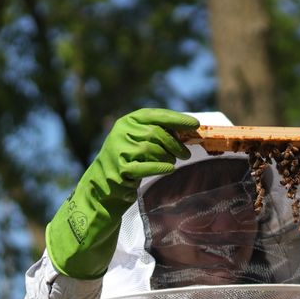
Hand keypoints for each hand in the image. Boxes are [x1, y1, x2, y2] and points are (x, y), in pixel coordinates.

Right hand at [46, 108, 199, 278]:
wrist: (104, 183)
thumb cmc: (130, 160)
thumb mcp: (140, 141)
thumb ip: (158, 133)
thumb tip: (189, 130)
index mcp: (127, 121)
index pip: (155, 115)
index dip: (176, 119)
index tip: (195, 124)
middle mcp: (121, 132)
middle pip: (156, 133)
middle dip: (175, 144)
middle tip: (186, 154)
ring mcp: (119, 150)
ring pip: (152, 149)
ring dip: (168, 157)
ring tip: (172, 162)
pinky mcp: (120, 170)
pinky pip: (147, 167)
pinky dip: (161, 167)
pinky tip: (170, 169)